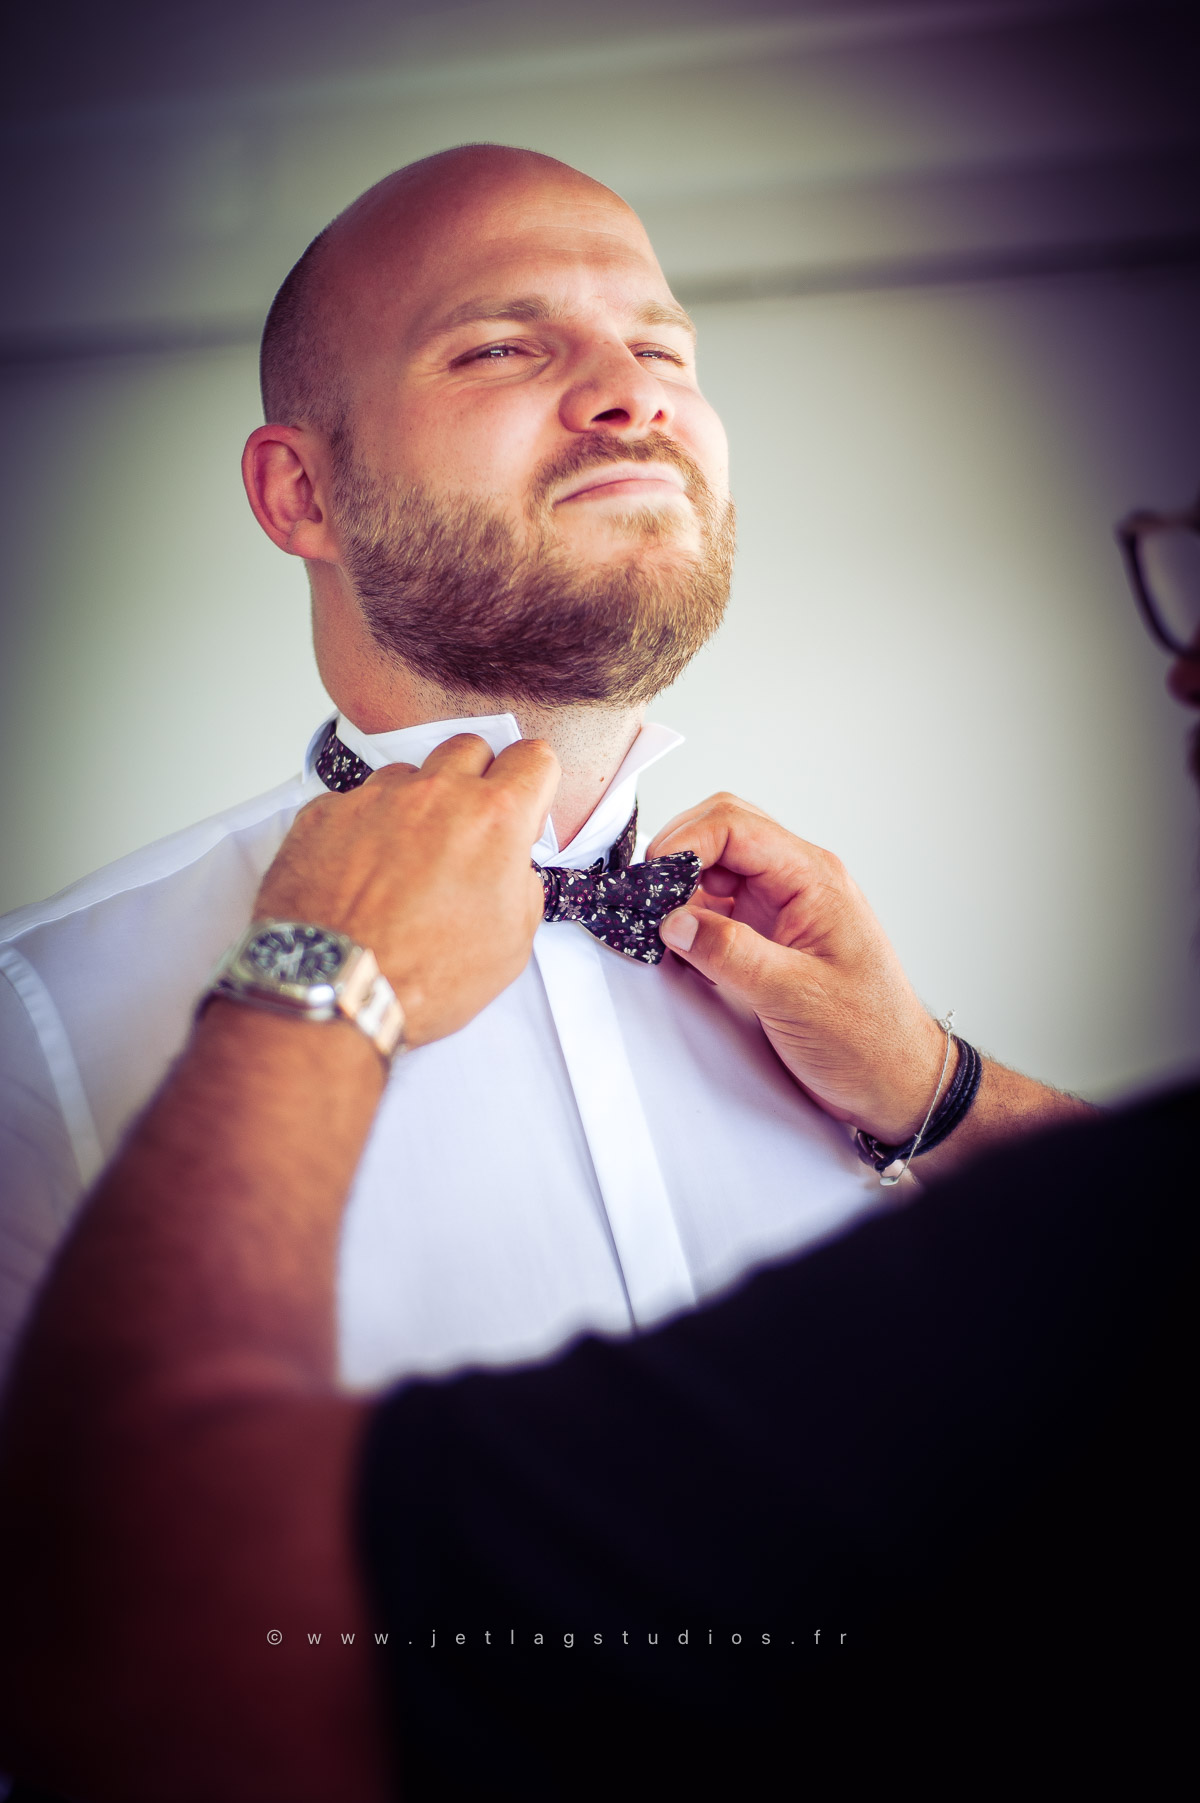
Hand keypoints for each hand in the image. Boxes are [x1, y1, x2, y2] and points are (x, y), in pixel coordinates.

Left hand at [255, 735, 558, 1047]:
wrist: (336, 990)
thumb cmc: (420, 977)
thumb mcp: (511, 944)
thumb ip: (521, 884)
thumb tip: (509, 865)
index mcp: (493, 820)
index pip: (533, 758)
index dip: (533, 781)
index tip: (524, 798)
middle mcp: (434, 795)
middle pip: (469, 748)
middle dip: (475, 780)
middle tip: (466, 828)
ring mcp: (375, 799)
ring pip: (408, 774)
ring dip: (415, 804)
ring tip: (406, 859)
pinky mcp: (324, 813)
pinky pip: (353, 802)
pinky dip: (363, 827)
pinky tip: (361, 872)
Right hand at [648, 794, 945, 1141]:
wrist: (894, 1082)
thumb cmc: (868, 1039)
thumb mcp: (796, 997)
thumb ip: (733, 954)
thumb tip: (675, 921)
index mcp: (814, 879)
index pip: (736, 827)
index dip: (686, 841)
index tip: (650, 877)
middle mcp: (796, 884)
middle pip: (723, 833)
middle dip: (677, 854)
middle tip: (644, 895)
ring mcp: (780, 909)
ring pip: (715, 869)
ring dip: (679, 888)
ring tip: (652, 923)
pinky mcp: (766, 938)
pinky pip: (716, 909)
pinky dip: (687, 919)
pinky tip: (675, 946)